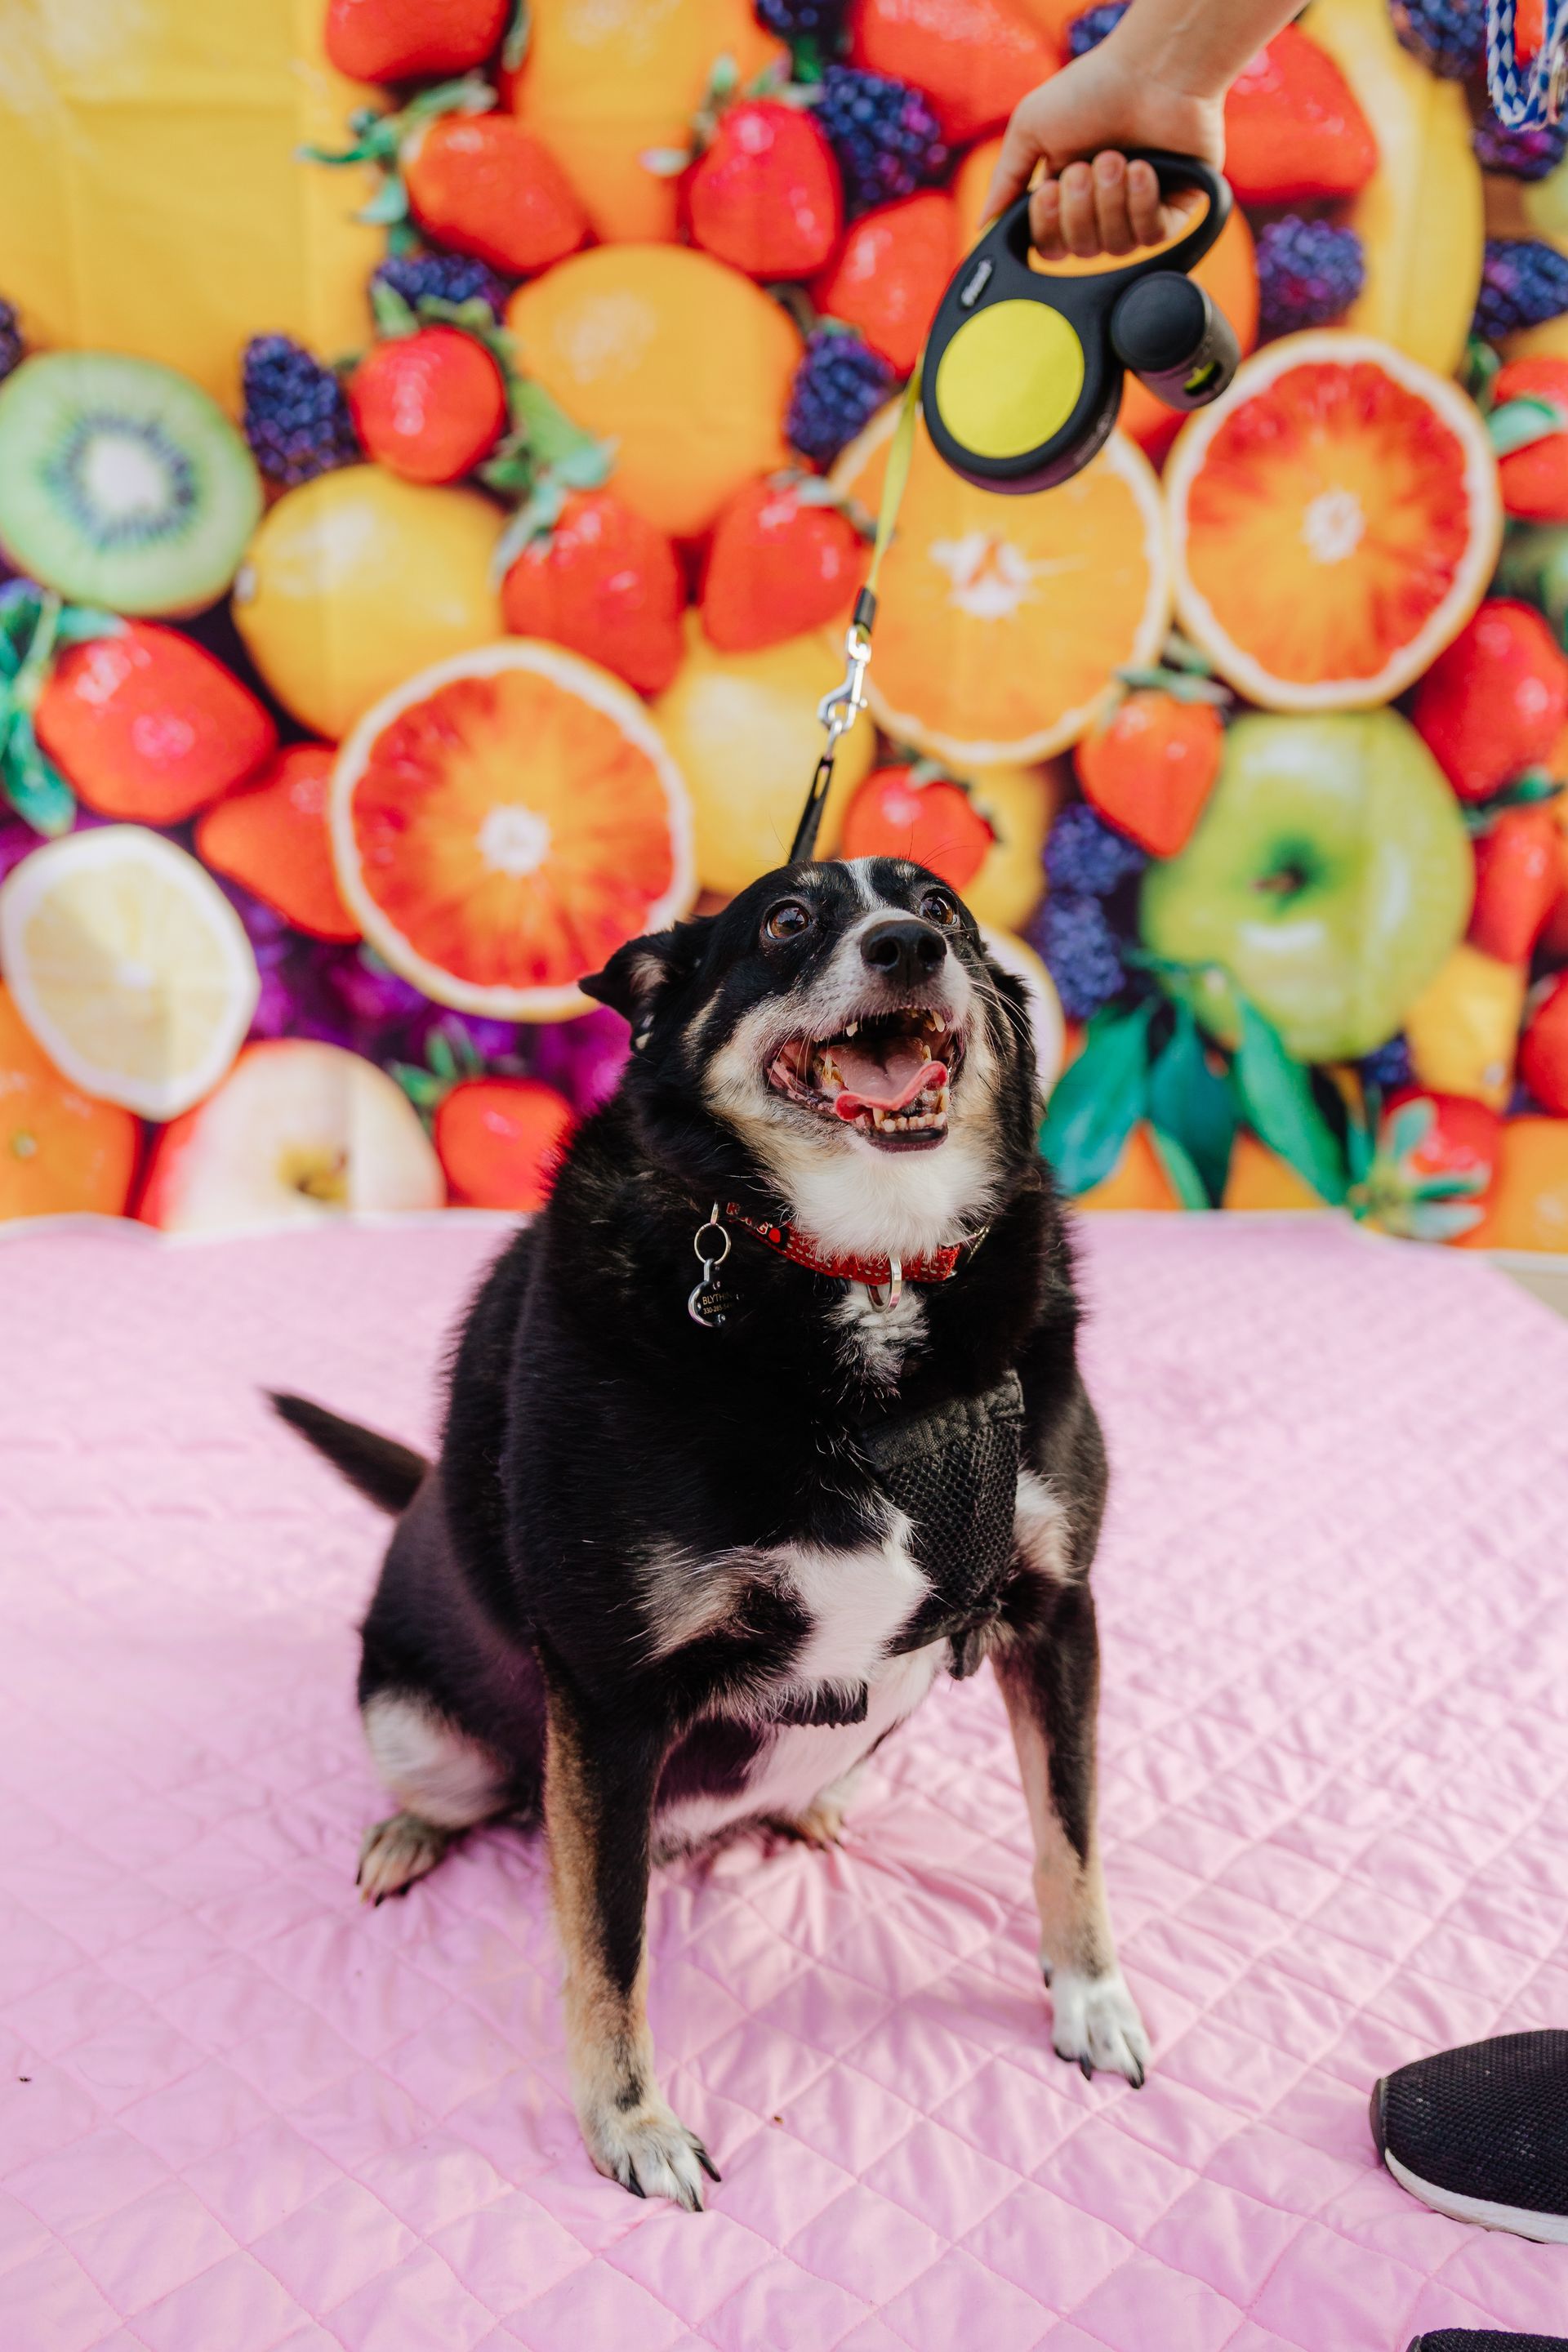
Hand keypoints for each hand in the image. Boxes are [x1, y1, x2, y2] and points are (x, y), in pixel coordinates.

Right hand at [985, 35, 1224, 260]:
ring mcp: (1137, 211)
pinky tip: (1143, 168)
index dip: (1048, 228)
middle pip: (1081, 251)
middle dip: (1081, 208)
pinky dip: (1142, 203)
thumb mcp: (1030, 128)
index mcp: (1067, 197)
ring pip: (1116, 246)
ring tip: (1118, 157)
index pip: (1050, 246)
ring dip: (1111, 201)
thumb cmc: (1090, 90)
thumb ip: (1005, 182)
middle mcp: (1101, 209)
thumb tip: (983, 227)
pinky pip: (1152, 236)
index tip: (1050, 191)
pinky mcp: (1174, 208)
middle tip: (1088, 164)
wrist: (1152, 68)